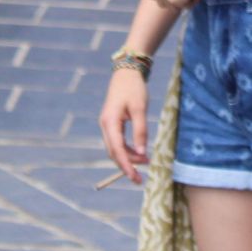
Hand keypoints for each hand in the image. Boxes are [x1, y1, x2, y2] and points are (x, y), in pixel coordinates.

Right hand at [98, 68, 150, 185]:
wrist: (127, 72)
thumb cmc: (134, 88)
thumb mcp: (140, 109)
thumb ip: (141, 131)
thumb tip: (142, 153)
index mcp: (110, 122)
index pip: (117, 150)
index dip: (126, 166)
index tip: (134, 178)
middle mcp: (105, 126)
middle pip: (114, 152)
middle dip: (127, 165)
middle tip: (142, 176)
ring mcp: (107, 125)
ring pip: (116, 148)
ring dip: (129, 157)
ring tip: (146, 162)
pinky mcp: (112, 123)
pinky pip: (118, 141)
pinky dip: (128, 149)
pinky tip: (139, 152)